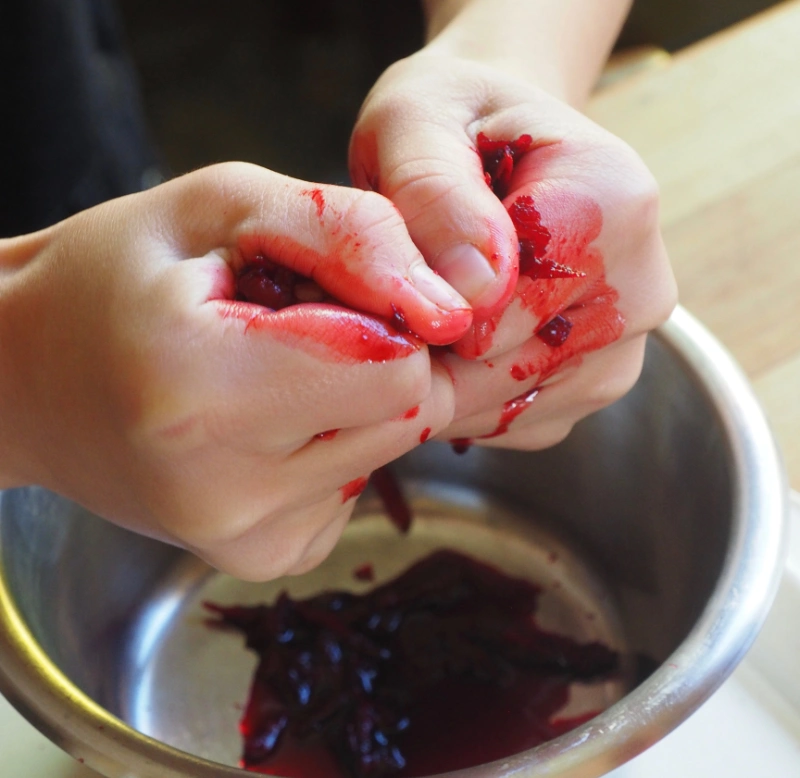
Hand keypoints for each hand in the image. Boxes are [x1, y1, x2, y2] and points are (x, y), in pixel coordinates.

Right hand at [0, 163, 470, 579]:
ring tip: (276, 367)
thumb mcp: (223, 207)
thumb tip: (454, 306)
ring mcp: (250, 541)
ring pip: (393, 446)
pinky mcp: (269, 557)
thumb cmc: (116, 278)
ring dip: (358, 394)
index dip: (390, 312)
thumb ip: (350, 236)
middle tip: (300, 323)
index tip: (338, 287)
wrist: (30, 379)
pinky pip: (359, 482)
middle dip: (380, 353)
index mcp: (202, 393)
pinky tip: (270, 416)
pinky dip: (335, 440)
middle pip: (406, 412)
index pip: (396, 368)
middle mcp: (227, 493)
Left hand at [349, 53, 676, 448]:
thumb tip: (475, 293)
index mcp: (614, 201)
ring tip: (418, 318)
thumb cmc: (450, 128)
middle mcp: (640, 284)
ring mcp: (624, 344)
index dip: (438, 306)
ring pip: (510, 404)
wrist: (490, 149)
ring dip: (443, 380)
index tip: (393, 281)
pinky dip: (465, 402)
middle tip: (391, 302)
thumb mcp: (417, 125)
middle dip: (432, 350)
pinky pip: (516, 424)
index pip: (521, 298)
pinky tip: (448, 348)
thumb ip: (435, 194)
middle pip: (514, 363)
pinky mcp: (596, 384)